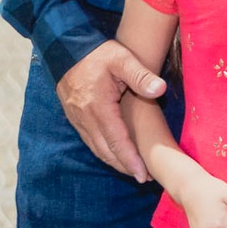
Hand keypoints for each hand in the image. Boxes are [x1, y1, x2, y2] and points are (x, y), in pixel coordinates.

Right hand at [56, 40, 166, 180]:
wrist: (66, 49)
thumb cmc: (97, 54)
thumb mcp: (121, 58)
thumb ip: (140, 75)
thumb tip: (160, 89)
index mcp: (98, 106)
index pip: (117, 140)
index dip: (130, 159)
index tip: (143, 175)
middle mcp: (85, 118)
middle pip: (106, 150)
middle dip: (124, 166)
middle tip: (143, 178)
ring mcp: (77, 119)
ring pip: (96, 148)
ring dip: (113, 161)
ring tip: (132, 170)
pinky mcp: (74, 118)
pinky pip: (90, 141)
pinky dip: (103, 151)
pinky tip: (113, 154)